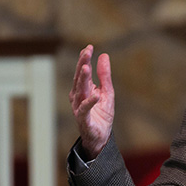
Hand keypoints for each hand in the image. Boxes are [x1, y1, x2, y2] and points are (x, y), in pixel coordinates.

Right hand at [69, 44, 114, 159]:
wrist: (100, 137)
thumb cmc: (101, 114)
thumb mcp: (107, 92)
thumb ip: (104, 75)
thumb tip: (104, 55)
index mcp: (83, 89)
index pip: (83, 71)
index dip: (85, 59)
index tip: (89, 47)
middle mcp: (78, 97)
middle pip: (79, 78)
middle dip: (82, 64)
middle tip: (86, 52)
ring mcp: (79, 108)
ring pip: (79, 91)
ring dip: (82, 80)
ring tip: (87, 68)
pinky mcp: (83, 119)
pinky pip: (85, 109)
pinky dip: (89, 102)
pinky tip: (95, 94)